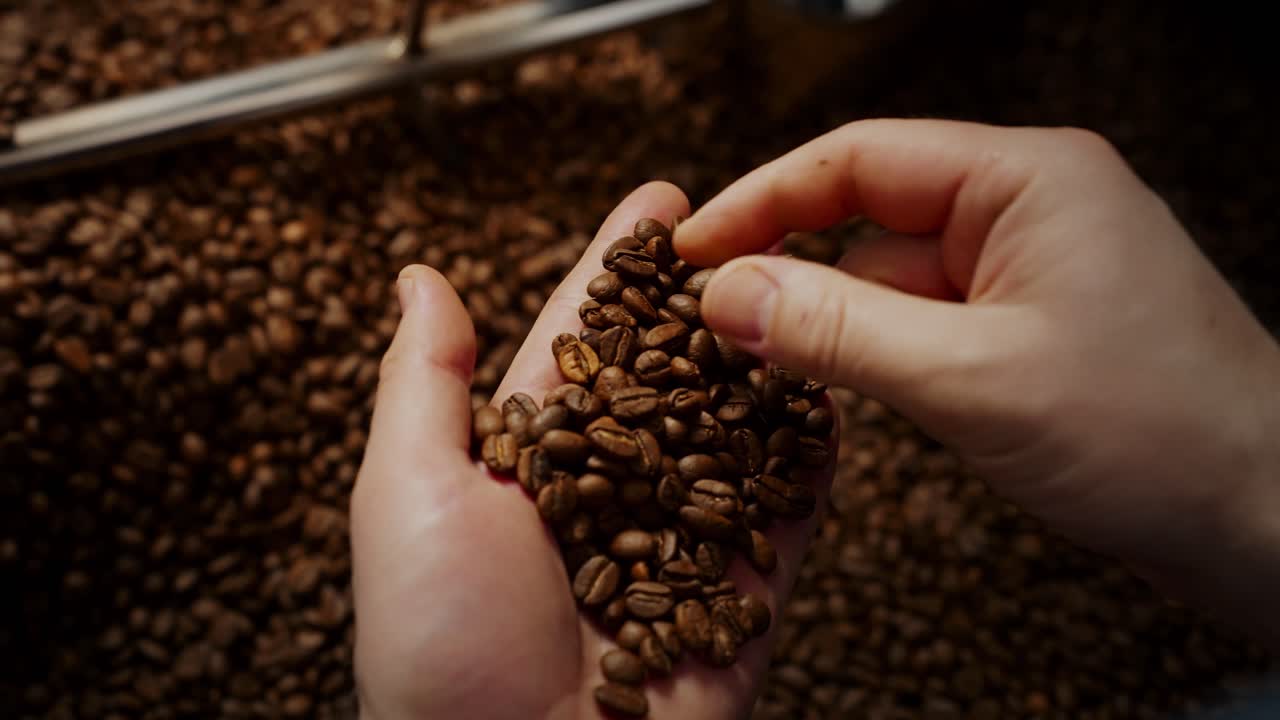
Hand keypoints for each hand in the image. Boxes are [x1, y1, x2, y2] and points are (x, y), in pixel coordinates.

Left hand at [350, 182, 835, 719]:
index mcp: (530, 458)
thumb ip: (428, 384)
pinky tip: (839, 396)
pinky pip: (786, 517)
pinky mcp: (737, 598)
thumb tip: (421, 278)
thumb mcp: (410, 493)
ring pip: (738, 432)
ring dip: (772, 364)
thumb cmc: (440, 644)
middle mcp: (609, 490)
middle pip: (676, 374)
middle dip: (713, 301)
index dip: (622, 268)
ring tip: (814, 290)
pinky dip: (812, 462)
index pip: (585, 338)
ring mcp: (678, 542)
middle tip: (762, 225)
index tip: (664, 201)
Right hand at [674, 119, 1279, 642]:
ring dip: (836, 320)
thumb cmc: (1160, 437)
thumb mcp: (972, 380)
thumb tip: (727, 297)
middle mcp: (1028, 207)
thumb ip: (838, 332)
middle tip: (713, 321)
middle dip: (792, 266)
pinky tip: (852, 394)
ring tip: (772, 370)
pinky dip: (880, 352)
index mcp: (1026, 179)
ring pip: (893, 276)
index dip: (760, 201)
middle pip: (868, 214)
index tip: (691, 252)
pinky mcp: (1031, 325)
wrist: (1264, 521)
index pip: (857, 160)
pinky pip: (928, 320)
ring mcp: (1031, 268)